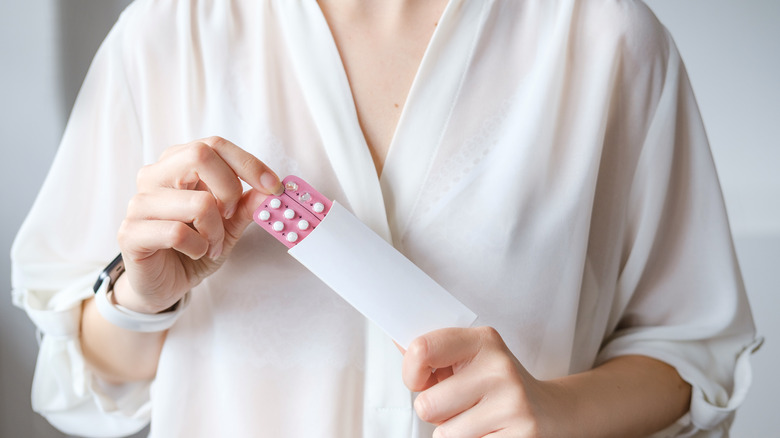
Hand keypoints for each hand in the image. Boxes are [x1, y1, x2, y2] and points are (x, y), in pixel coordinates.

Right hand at [115, 136, 281, 313]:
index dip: (249, 164)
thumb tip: (269, 190)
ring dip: (216, 231)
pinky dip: (198, 246)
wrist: (164, 283)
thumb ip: (246, 206)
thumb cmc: (193, 247)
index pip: (214, 145)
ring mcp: (139, 203)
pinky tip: (195, 252)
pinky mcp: (130, 232)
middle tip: (230, 216)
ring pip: (198, 202)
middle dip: (230, 190)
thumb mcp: (228, 226)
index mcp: (177, 165)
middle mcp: (154, 176)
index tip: (273, 186)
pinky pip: (177, 233)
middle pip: (200, 155)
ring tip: (211, 244)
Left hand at [402, 326, 564, 437]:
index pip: (422, 350)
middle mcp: (499, 369)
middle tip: (457, 405)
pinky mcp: (520, 437)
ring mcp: (512, 404)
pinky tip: (490, 432)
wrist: (550, 411)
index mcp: (483, 341)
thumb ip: (433, 353)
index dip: (411, 372)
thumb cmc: (496, 384)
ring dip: (453, 433)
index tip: (420, 380)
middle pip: (427, 405)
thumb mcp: (469, 359)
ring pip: (444, 435)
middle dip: (435, 412)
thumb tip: (397, 338)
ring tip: (476, 419)